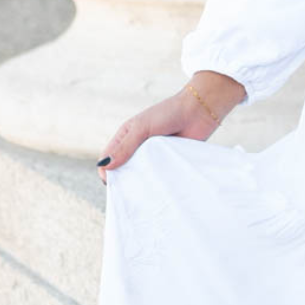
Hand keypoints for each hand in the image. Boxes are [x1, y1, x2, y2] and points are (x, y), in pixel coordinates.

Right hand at [96, 72, 245, 182]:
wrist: (199, 112)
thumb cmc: (168, 114)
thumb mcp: (142, 128)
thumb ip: (125, 147)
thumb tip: (105, 166)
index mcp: (126, 137)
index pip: (109, 157)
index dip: (106, 170)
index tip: (110, 183)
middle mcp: (138, 148)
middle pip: (124, 169)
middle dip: (123, 179)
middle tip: (127, 191)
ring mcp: (154, 156)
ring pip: (141, 175)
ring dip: (141, 182)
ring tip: (142, 193)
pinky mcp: (168, 163)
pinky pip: (159, 176)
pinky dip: (157, 182)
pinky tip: (157, 190)